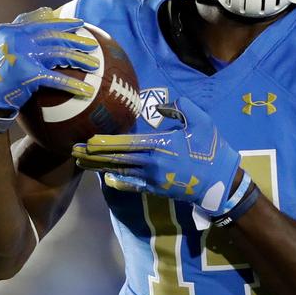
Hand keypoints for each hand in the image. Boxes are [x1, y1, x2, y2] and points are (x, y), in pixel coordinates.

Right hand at [0, 7, 98, 131]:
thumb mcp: (2, 47)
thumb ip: (21, 31)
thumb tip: (47, 10)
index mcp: (9, 31)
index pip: (40, 22)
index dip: (62, 22)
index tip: (80, 23)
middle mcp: (15, 40)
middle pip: (53, 37)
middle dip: (75, 40)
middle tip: (93, 45)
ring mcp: (21, 55)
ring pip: (58, 54)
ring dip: (79, 60)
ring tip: (95, 65)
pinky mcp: (27, 74)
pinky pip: (56, 77)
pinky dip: (73, 85)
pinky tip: (86, 91)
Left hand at [72, 97, 241, 213]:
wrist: (221, 183)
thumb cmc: (211, 150)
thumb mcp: (201, 122)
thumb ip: (181, 108)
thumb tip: (162, 106)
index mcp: (160, 146)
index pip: (126, 144)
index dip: (105, 143)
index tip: (88, 140)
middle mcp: (152, 164)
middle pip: (116, 159)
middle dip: (94, 155)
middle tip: (74, 151)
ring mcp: (152, 179)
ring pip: (120, 172)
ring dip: (100, 167)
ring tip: (82, 162)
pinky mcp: (156, 189)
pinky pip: (132, 184)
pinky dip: (117, 181)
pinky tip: (105, 178)